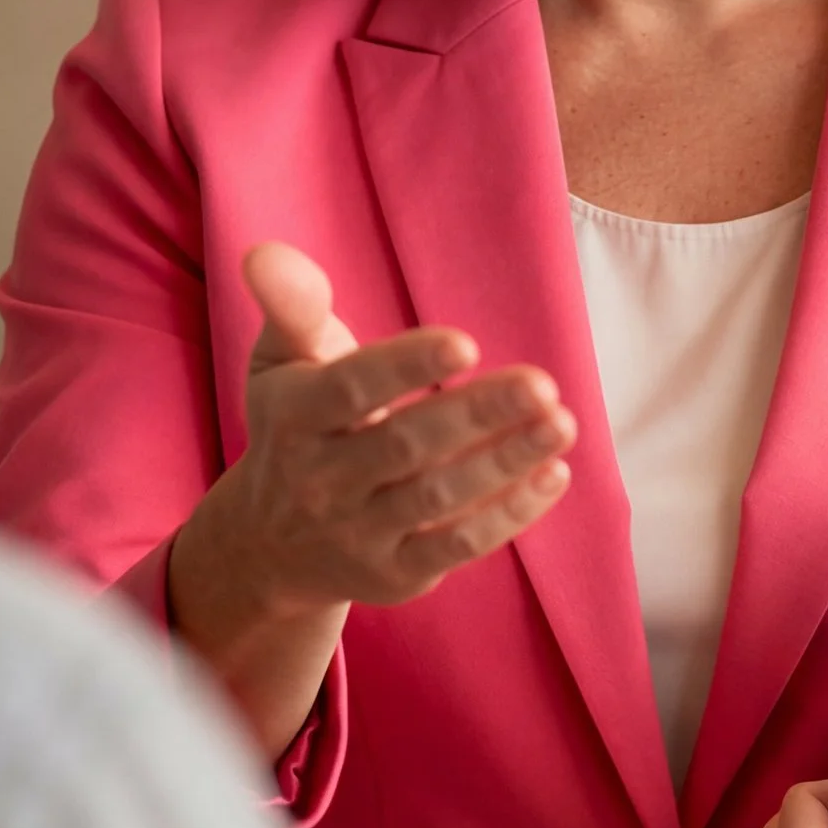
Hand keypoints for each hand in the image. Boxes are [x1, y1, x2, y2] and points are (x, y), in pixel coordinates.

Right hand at [169, 242, 575, 757]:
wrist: (270, 544)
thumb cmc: (295, 426)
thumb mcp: (281, 362)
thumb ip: (291, 306)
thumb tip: (266, 254)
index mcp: (294, 416)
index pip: (352, 389)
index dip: (407, 365)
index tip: (466, 343)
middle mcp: (321, 480)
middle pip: (408, 444)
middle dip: (479, 415)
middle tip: (543, 384)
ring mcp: (358, 533)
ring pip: (440, 497)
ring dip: (506, 462)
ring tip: (561, 424)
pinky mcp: (396, 573)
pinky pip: (458, 544)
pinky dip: (510, 514)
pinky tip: (554, 474)